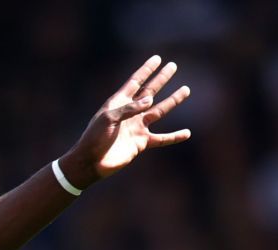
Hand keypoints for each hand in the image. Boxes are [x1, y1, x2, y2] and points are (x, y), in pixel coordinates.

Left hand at [65, 55, 191, 184]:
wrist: (91, 163)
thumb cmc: (94, 138)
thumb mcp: (108, 119)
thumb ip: (129, 108)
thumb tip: (150, 100)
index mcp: (118, 103)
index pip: (135, 82)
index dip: (146, 70)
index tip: (157, 58)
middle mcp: (130, 113)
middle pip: (149, 92)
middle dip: (161, 79)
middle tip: (173, 66)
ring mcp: (136, 127)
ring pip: (159, 111)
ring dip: (173, 100)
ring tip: (186, 90)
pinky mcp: (141, 143)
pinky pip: (161, 139)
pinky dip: (174, 137)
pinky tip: (187, 133)